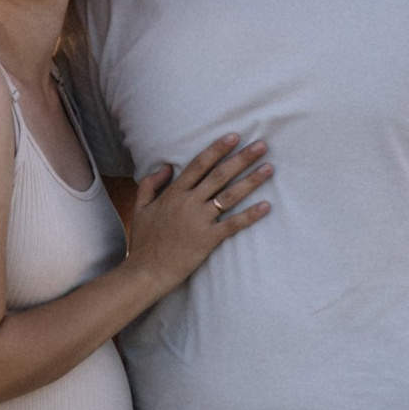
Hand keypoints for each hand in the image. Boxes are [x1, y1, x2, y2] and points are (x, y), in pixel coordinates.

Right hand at [125, 135, 270, 295]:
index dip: (217, 149)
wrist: (145, 272)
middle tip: (262, 145)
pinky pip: (233, 224)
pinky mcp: (208, 240)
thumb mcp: (139, 208)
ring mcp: (199, 221)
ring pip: (229, 196)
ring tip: (269, 168)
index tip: (234, 136)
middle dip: (241, 158)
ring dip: (251, 181)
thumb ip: (149, 184)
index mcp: (173, 194)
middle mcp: (188, 203)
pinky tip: (266, 206)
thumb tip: (166, 166)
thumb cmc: (143, 242)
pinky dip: (250, 215)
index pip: (198, 165)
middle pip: (219, 175)